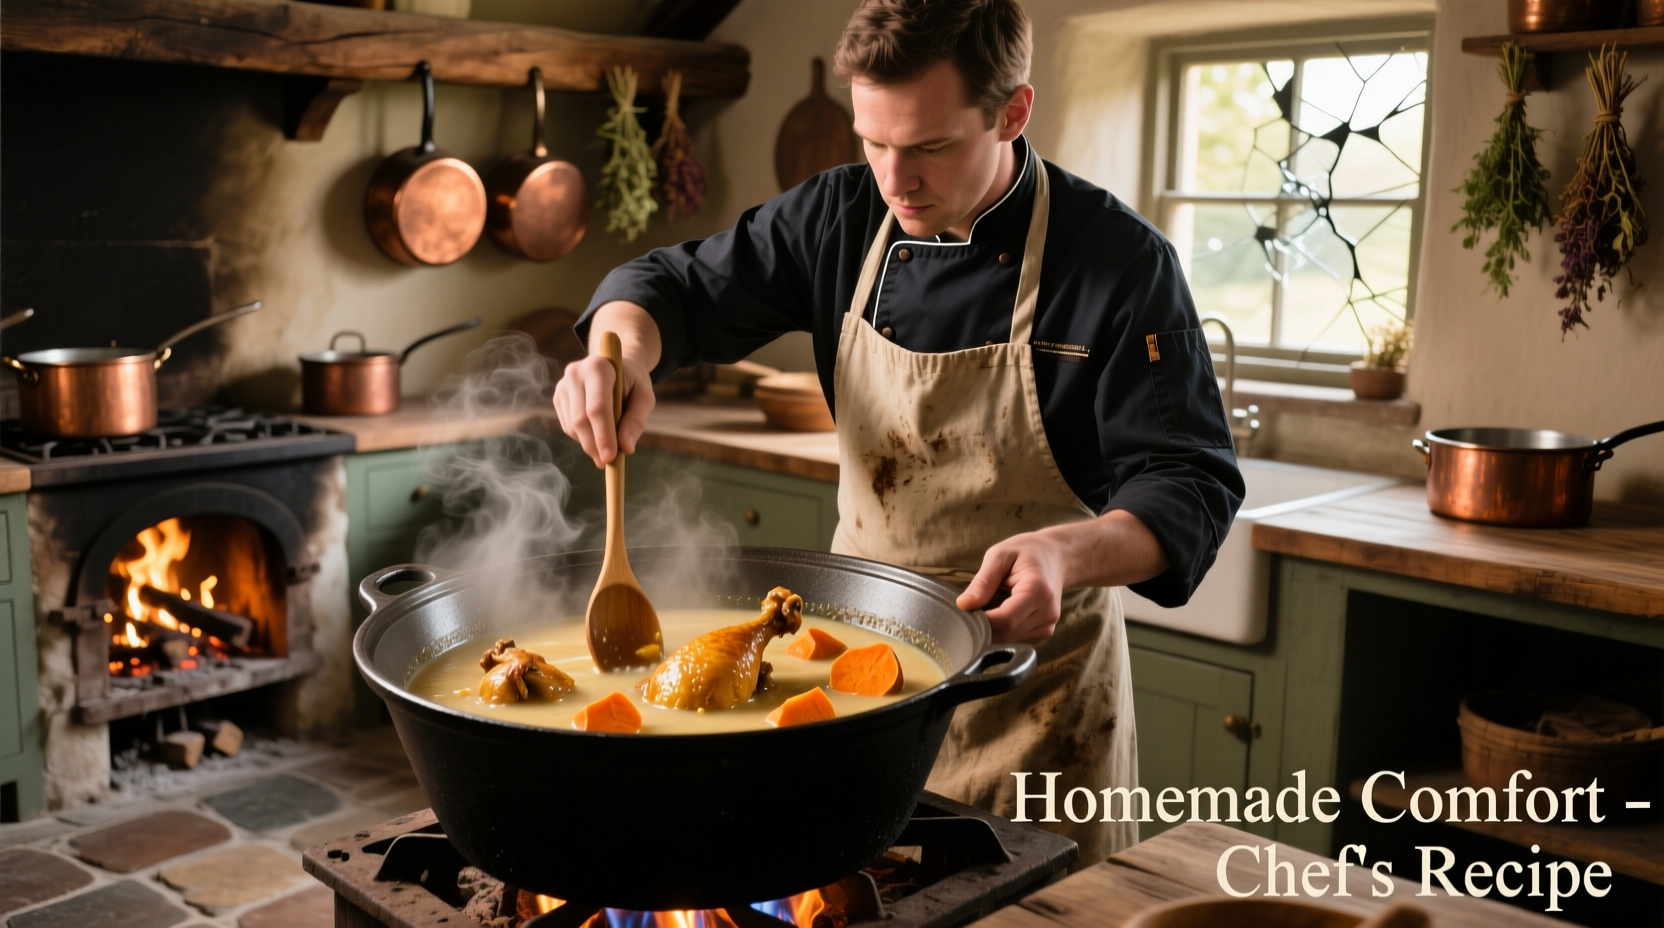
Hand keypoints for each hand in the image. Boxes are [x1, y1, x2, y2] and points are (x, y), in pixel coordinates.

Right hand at [554, 351, 656, 467]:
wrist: (614, 366)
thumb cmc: (633, 382)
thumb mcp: (644, 397)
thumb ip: (637, 420)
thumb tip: (626, 448)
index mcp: (598, 367)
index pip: (598, 407)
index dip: (603, 435)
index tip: (610, 457)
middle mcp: (575, 373)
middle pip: (581, 420)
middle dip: (594, 445)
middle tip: (608, 463)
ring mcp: (563, 385)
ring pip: (572, 426)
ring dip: (589, 445)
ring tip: (606, 451)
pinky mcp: (558, 397)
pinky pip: (568, 427)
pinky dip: (583, 438)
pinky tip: (596, 436)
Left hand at [956, 530, 1069, 641]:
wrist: (1057, 556)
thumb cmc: (1028, 551)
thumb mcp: (1000, 555)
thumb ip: (983, 582)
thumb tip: (963, 605)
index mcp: (1038, 591)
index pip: (1005, 620)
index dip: (981, 620)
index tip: (966, 609)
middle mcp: (1047, 612)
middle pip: (1006, 632)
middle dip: (984, 623)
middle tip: (976, 603)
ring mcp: (1048, 625)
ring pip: (1008, 638)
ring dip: (993, 626)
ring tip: (994, 601)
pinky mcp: (1044, 631)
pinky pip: (1015, 637)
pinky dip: (1003, 627)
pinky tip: (1004, 608)